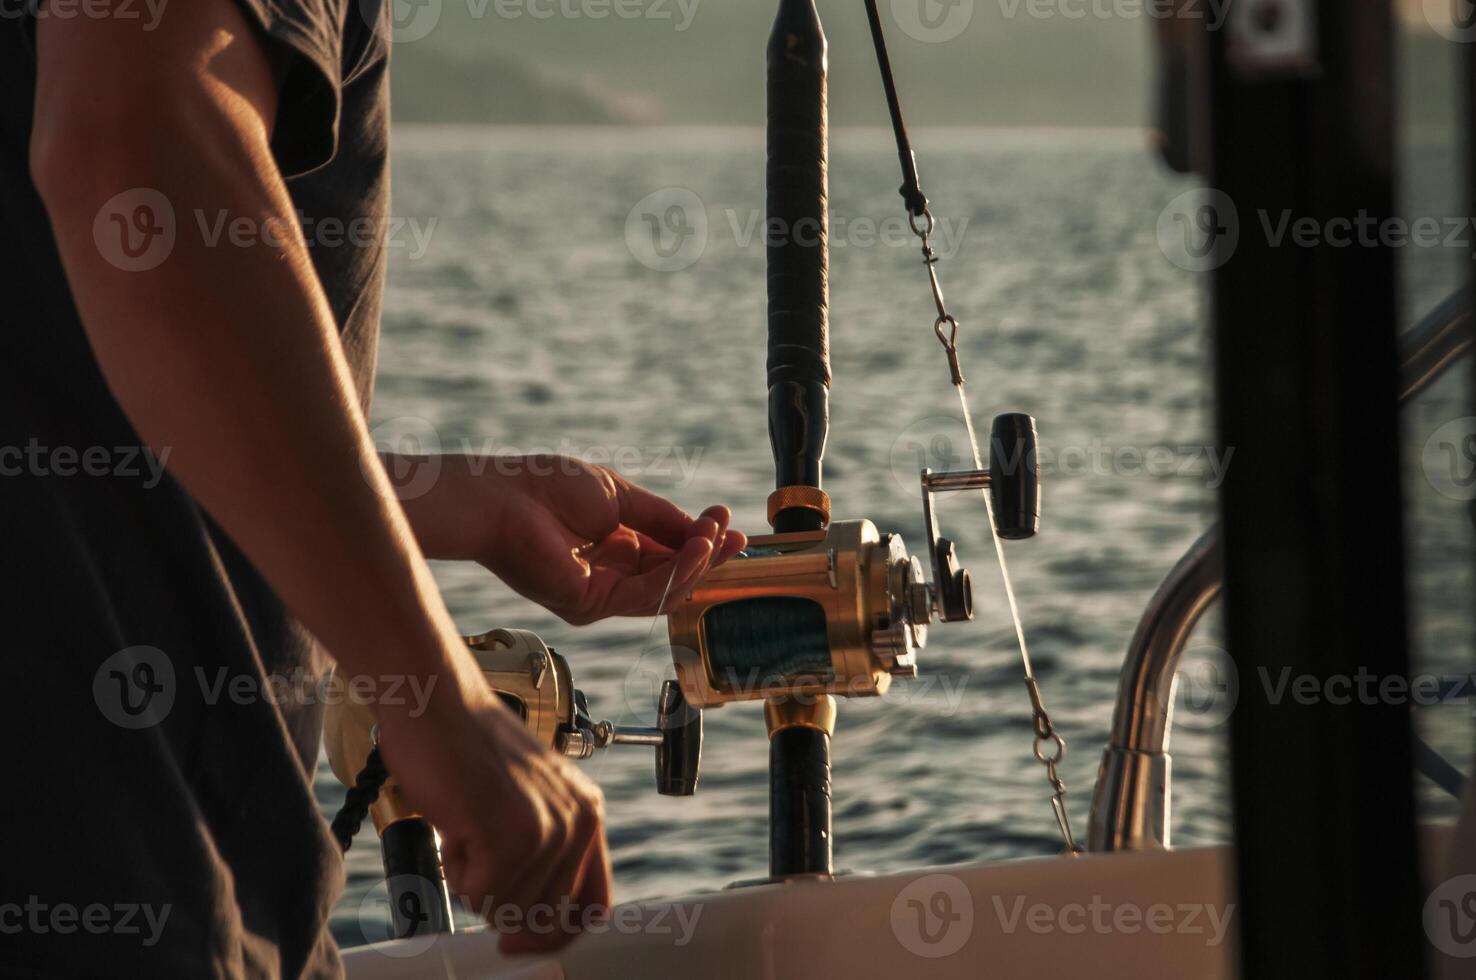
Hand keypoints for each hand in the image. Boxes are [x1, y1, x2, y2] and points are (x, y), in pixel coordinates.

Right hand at [376, 691, 609, 953]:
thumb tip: (531, 921)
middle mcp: (579, 821)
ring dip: (470, 875)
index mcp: (587, 812)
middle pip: (542, 914)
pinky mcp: (513, 836)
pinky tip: (456, 821)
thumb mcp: (524, 798)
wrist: (436, 703)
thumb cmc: (466, 746)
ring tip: (467, 821)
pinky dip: (453, 867)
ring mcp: (549, 830)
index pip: (592, 904)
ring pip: (503, 906)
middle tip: (474, 845)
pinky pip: (477, 893)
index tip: (522, 942)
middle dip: (497, 896)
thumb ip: (542, 848)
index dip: (555, 933)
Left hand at [393, 453, 746, 624]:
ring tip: (716, 535)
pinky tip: (697, 547)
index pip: (667, 555)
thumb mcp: (619, 497)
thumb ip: (661, 517)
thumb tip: (705, 531)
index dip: (701, 543)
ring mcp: (598, 595)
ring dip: (697, 563)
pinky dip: (677, 571)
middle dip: (707, 557)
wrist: (502, 496)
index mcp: (612, 548)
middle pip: (672, 578)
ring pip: (665, 590)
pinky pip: (646, 593)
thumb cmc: (547, 486)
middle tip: (737, 536)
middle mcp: (608, 577)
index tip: (729, 524)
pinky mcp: (589, 604)